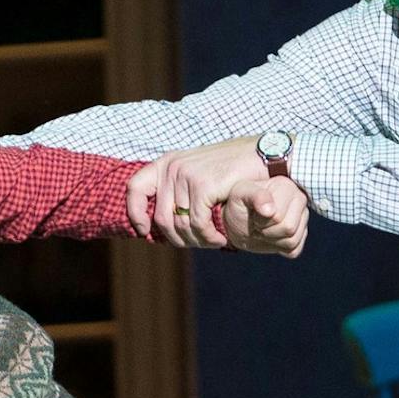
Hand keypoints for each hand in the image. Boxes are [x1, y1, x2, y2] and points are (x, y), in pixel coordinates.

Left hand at [135, 137, 269, 247]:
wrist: (264, 154)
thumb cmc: (233, 169)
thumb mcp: (199, 173)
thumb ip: (179, 190)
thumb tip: (155, 222)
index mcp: (167, 162)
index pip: (134, 188)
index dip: (135, 214)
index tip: (144, 231)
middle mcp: (173, 167)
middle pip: (161, 218)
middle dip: (179, 239)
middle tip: (200, 243)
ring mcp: (187, 174)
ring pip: (180, 225)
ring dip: (198, 241)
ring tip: (214, 242)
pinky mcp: (203, 184)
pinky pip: (197, 223)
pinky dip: (209, 237)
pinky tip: (221, 239)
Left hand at [221, 176, 309, 257]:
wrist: (238, 221)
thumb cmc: (239, 204)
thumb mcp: (241, 195)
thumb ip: (256, 197)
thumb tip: (270, 210)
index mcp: (286, 185)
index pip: (278, 216)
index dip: (261, 220)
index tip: (253, 213)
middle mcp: (299, 199)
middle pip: (289, 228)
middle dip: (267, 230)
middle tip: (257, 223)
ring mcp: (303, 217)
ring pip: (292, 241)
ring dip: (272, 239)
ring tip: (262, 228)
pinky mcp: (302, 234)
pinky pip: (295, 250)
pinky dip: (279, 248)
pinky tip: (271, 237)